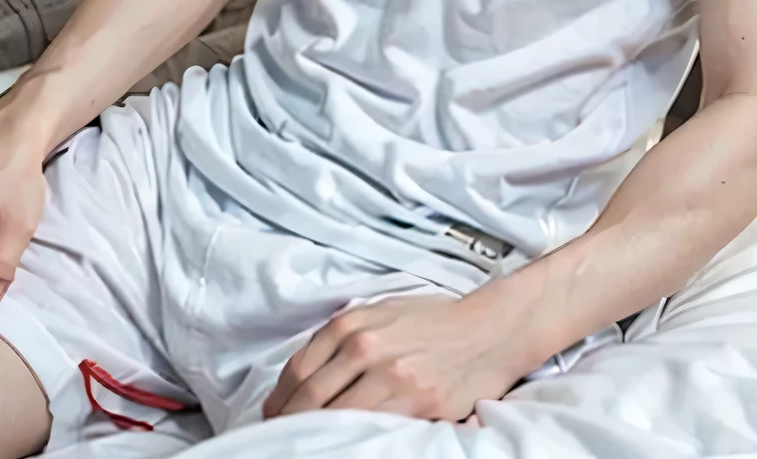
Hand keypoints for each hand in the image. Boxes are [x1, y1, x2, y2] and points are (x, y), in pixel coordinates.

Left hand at [262, 290, 520, 421]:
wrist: (485, 331)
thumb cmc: (431, 321)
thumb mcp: (381, 312)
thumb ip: (343, 336)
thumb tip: (304, 375)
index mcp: (353, 324)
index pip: (298, 370)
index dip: (279, 399)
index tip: (272, 415)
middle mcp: (366, 349)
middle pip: (309, 398)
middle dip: (288, 423)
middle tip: (278, 438)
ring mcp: (390, 379)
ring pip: (336, 417)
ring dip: (315, 436)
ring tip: (305, 446)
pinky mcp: (414, 405)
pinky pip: (371, 429)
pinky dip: (352, 439)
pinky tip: (344, 444)